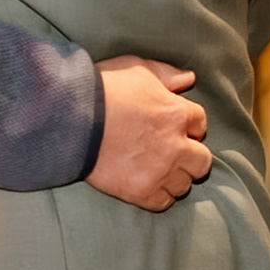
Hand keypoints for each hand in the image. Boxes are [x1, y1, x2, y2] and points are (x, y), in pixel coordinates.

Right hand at [87, 55, 211, 211]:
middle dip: (189, 154)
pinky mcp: (141, 192)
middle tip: (169, 149)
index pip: (200, 123)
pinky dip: (157, 195)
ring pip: (184, 184)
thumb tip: (189, 80)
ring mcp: (160, 172)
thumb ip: (165, 73)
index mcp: (176, 113)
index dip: (186, 124)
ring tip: (155, 168)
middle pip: (202, 160)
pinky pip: (163, 202)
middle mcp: (175, 146)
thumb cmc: (101, 88)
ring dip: (173, 176)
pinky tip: (144, 182)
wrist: (67, 117)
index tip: (172, 125)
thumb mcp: (134, 68)